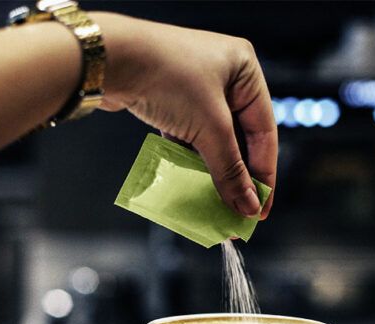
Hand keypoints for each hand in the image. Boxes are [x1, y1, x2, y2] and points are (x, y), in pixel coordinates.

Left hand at [93, 13, 277, 218]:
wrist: (110, 59)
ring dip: (214, 171)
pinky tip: (193, 185)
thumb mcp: (209, 127)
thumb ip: (230, 170)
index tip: (260, 209)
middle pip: (240, 137)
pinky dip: (192, 160)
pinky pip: (189, 136)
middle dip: (238, 176)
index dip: (264, 174)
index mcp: (245, 69)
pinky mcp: (170, 98)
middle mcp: (223, 74)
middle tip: (239, 213)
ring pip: (213, 139)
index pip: (264, 131)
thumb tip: (246, 207)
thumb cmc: (167, 78)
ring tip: (217, 205)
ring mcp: (194, 86)